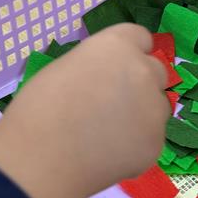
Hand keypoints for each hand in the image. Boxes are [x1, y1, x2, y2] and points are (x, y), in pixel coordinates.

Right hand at [0, 24, 167, 197]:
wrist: (41, 159)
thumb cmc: (39, 108)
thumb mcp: (65, 68)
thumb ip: (96, 66)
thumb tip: (104, 79)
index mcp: (117, 46)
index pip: (140, 37)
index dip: (129, 52)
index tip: (115, 67)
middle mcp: (143, 71)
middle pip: (156, 70)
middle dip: (141, 82)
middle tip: (113, 102)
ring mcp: (154, 109)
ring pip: (158, 106)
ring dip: (142, 113)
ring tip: (109, 133)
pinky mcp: (156, 143)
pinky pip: (151, 137)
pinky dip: (136, 144)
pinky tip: (108, 153)